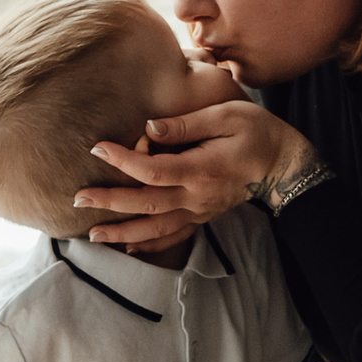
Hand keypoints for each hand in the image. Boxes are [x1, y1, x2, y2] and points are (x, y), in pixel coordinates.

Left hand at [73, 101, 317, 249]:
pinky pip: (173, 236)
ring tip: (92, 235)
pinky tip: (127, 246)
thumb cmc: (257, 132)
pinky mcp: (202, 216)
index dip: (122, 161)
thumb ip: (186, 125)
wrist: (284, 164)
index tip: (97, 149)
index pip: (153, 171)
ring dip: (122, 232)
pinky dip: (149, 244)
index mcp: (201, 170)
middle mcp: (197, 197)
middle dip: (109, 203)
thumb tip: (148, 128)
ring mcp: (199, 211)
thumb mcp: (226, 115)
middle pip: (146, 205)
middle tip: (78, 199)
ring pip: (156, 228)